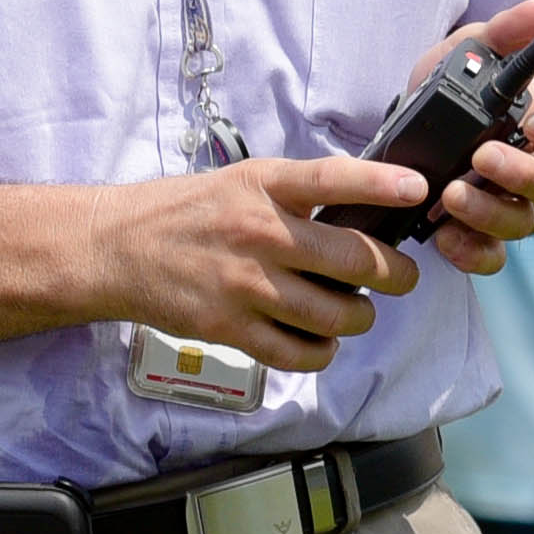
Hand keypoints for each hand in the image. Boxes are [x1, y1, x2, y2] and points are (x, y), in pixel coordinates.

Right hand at [93, 154, 441, 368]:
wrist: (116, 249)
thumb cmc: (186, 213)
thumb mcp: (240, 182)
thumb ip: (295, 195)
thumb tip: (362, 213)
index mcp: (262, 187)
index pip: (331, 180)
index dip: (379, 184)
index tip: (417, 189)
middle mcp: (258, 233)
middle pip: (352, 261)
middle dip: (393, 274)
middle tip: (400, 277)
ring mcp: (244, 285)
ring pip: (335, 315)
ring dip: (359, 317)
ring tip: (357, 310)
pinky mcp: (229, 328)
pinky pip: (298, 354)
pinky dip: (322, 351)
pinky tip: (321, 339)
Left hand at [421, 0, 533, 267]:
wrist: (455, 134)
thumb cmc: (480, 91)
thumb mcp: (483, 53)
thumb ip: (507, 33)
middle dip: (518, 173)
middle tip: (483, 157)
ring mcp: (518, 210)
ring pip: (519, 222)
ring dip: (487, 212)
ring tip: (452, 195)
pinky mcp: (486, 236)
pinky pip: (488, 254)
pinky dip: (470, 251)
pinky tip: (444, 238)